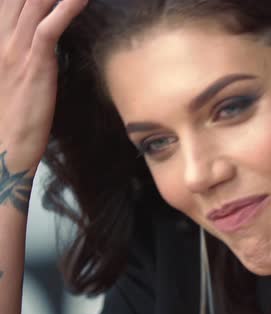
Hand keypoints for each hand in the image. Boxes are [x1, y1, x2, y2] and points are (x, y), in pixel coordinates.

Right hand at [0, 0, 87, 171]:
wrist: (5, 145)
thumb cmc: (14, 112)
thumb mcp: (15, 71)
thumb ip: (24, 46)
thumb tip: (43, 30)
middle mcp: (1, 35)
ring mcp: (15, 48)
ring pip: (34, 1)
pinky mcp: (34, 63)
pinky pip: (50, 27)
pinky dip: (66, 7)